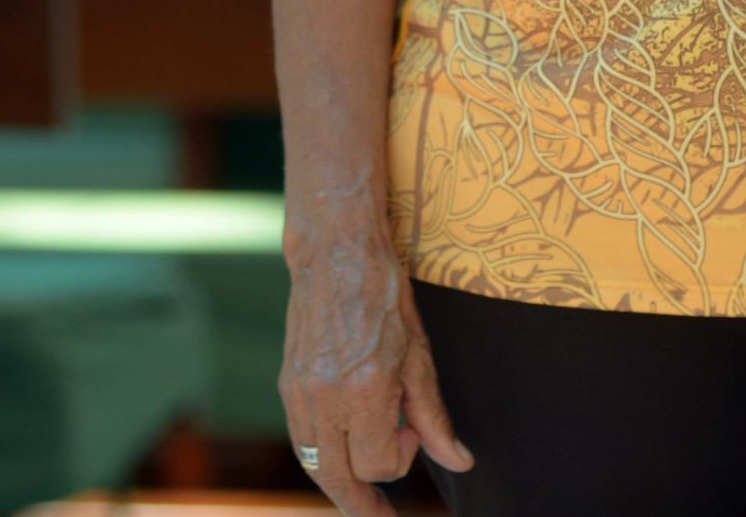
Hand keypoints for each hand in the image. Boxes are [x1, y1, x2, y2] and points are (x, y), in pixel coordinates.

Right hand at [279, 232, 474, 513]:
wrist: (336, 253)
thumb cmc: (384, 296)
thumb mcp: (419, 355)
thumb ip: (433, 417)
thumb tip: (459, 462)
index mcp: (363, 391)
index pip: (378, 463)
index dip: (403, 459)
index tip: (414, 434)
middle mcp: (324, 398)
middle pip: (336, 480)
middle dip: (361, 505)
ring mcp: (298, 393)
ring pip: (314, 464)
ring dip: (339, 483)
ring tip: (363, 493)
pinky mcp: (286, 385)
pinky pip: (302, 439)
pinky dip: (322, 455)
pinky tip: (342, 453)